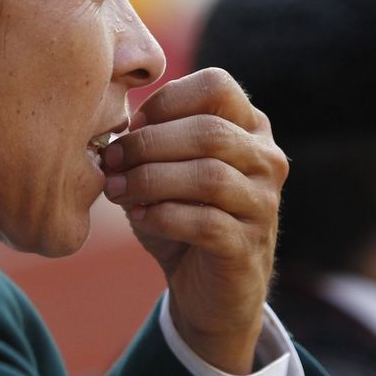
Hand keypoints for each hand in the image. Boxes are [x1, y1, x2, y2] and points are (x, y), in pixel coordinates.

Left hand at [101, 68, 286, 374]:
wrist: (208, 289)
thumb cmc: (183, 214)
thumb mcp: (168, 168)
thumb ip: (149, 138)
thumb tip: (110, 124)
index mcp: (250, 127)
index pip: (217, 86)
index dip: (166, 100)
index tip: (130, 124)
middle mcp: (266, 159)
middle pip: (209, 132)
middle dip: (149, 143)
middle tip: (110, 159)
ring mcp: (263, 204)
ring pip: (209, 177)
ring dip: (151, 180)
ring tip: (116, 190)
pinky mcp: (247, 246)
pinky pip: (205, 223)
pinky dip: (163, 216)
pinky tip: (138, 217)